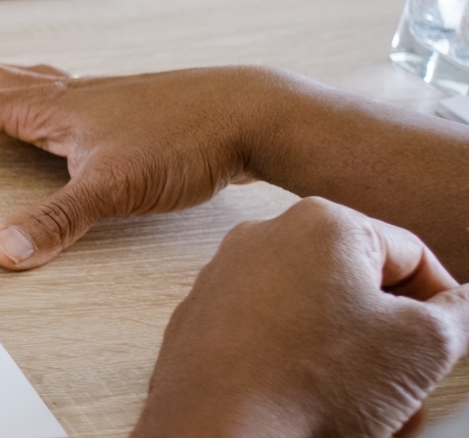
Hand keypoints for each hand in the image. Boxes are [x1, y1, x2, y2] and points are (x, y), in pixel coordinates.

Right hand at [0, 57, 314, 269]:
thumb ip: (53, 222)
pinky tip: (62, 97)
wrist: (254, 115)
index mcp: (53, 111)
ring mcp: (102, 98)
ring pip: (30, 80)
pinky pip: (66, 88)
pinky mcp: (130, 106)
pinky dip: (43, 86)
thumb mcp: (113, 191)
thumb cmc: (188, 142)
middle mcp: (71, 96)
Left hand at [132, 198, 468, 436]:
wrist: (221, 435)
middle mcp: (262, 241)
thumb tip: (460, 303)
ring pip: (314, 321)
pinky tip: (315, 408)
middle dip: (391, 344)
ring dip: (351, 365)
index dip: (441, 304)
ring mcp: (222, 281)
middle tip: (407, 386)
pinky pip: (269, 342)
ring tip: (365, 410)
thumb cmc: (310, 385)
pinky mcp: (198, 325)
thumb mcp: (425, 344)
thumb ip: (458, 313)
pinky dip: (299, 371)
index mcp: (322, 223)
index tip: (447, 338)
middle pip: (357, 291)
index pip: (412, 256)